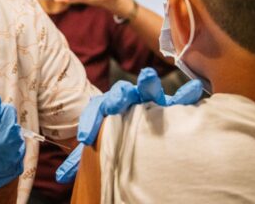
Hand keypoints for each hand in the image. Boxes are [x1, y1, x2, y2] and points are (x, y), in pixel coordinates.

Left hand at [55, 68, 202, 182]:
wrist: (134, 112)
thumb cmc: (115, 132)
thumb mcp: (99, 144)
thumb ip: (81, 158)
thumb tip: (61, 177)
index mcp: (108, 106)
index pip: (96, 109)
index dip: (90, 121)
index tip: (84, 139)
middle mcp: (129, 98)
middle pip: (121, 92)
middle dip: (118, 96)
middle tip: (115, 103)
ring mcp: (150, 98)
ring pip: (148, 88)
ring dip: (148, 83)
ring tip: (147, 78)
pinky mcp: (171, 103)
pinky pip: (181, 97)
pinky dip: (187, 94)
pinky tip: (194, 89)